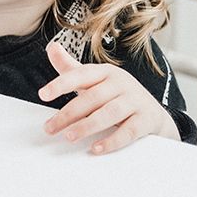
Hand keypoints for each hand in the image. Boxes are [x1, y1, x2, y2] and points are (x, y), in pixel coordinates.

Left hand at [38, 42, 179, 153]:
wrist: (152, 113)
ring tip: (69, 136)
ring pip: (109, 113)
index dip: (61, 84)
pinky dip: (111, 141)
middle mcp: (121, 83)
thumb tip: (51, 47)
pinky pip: (128, 131)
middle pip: (92, 97)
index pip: (80, 75)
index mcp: (105, 72)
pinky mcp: (146, 119)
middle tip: (50, 128)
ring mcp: (135, 100)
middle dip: (68, 114)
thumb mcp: (95, 80)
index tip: (43, 94)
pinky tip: (96, 148)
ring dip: (87, 126)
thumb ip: (71, 68)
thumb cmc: (116, 95)